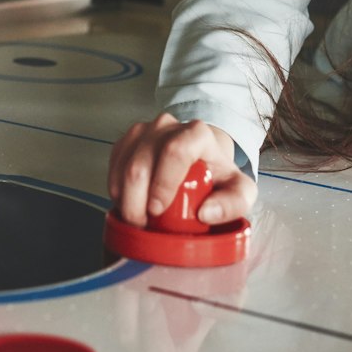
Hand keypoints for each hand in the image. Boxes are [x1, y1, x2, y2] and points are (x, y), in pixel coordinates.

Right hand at [107, 113, 255, 228]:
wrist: (201, 159)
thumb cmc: (216, 176)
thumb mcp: (238, 191)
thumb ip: (233, 204)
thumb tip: (206, 213)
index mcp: (196, 134)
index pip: (175, 152)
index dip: (162, 183)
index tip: (158, 210)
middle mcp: (167, 126)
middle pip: (141, 164)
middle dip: (137, 202)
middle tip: (145, 225)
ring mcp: (143, 131)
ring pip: (123, 167)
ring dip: (125, 199)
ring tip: (138, 219)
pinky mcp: (127, 140)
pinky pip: (113, 167)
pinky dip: (117, 191)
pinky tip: (130, 203)